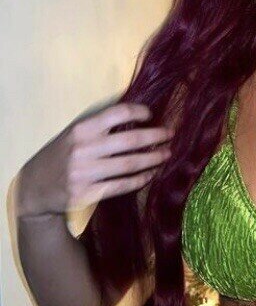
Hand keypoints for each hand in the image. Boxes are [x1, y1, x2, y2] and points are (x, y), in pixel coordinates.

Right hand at [17, 102, 173, 218]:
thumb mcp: (73, 134)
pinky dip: (140, 179)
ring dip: (153, 159)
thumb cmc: (60, 155)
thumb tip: (136, 113)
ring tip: (166, 154)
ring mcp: (85, 173)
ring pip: (129, 164)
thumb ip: (99, 125)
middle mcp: (84, 149)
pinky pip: (121, 185)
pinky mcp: (87, 194)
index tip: (151, 114)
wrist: (34, 188)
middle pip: (130, 140)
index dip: (138, 111)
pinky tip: (150, 174)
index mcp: (81, 129)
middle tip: (170, 134)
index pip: (117, 113)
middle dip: (155, 136)